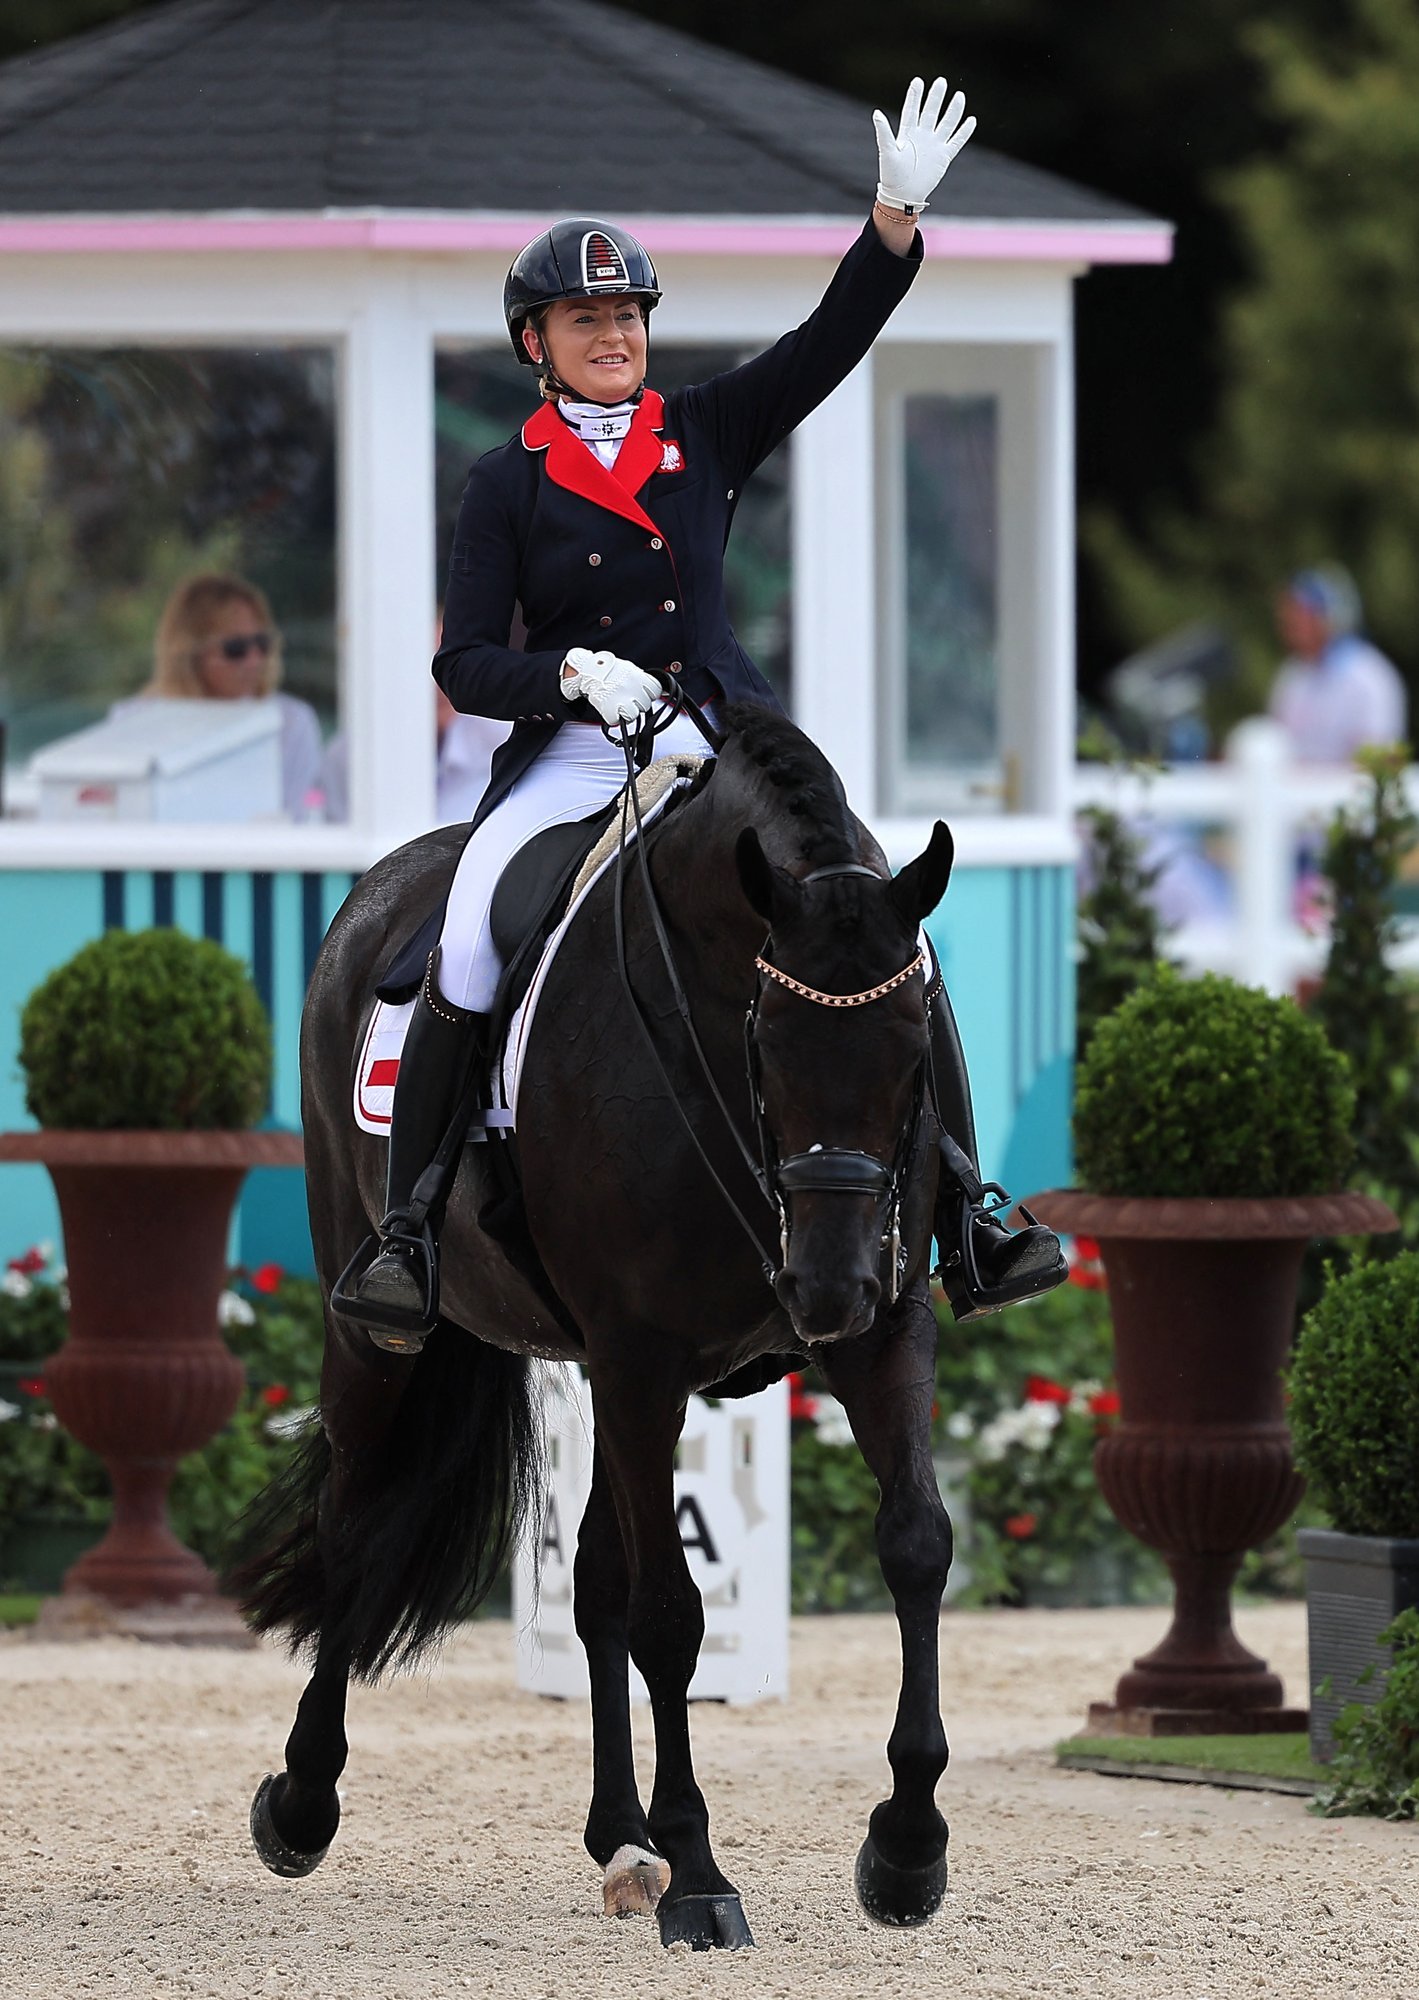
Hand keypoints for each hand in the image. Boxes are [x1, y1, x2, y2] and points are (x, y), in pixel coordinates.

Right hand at [560, 647, 661, 723]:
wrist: (589, 670)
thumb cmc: (608, 670)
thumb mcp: (629, 669)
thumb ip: (641, 679)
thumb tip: (653, 689)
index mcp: (639, 677)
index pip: (656, 691)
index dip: (650, 695)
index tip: (643, 694)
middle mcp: (633, 688)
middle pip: (645, 705)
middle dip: (638, 705)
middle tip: (628, 700)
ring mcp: (622, 699)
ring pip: (634, 715)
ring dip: (627, 713)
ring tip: (619, 705)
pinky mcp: (611, 709)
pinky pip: (618, 721)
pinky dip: (614, 718)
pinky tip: (611, 710)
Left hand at [873, 76, 975, 212]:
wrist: (903, 196)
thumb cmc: (891, 176)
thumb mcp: (887, 152)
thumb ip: (884, 132)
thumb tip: (876, 113)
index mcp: (907, 133)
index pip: (912, 110)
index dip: (915, 96)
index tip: (918, 81)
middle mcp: (922, 136)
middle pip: (931, 112)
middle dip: (936, 97)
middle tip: (941, 81)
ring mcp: (934, 145)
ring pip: (946, 123)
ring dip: (953, 110)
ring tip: (959, 95)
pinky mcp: (944, 157)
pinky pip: (956, 141)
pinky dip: (964, 132)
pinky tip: (971, 120)